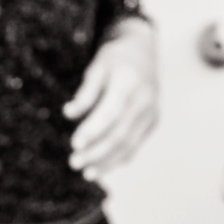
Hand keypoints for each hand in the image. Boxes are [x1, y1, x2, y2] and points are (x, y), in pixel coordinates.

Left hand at [65, 19, 159, 179]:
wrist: (144, 51)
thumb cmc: (116, 58)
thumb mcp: (97, 66)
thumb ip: (85, 92)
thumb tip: (69, 114)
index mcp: (130, 82)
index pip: (111, 113)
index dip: (93, 130)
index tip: (74, 144)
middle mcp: (145, 99)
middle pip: (120, 133)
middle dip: (97, 152)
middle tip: (74, 162)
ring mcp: (152, 112)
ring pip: (130, 143)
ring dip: (108, 161)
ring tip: (87, 173)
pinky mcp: (154, 121)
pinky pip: (136, 144)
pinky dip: (120, 157)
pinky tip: (103, 167)